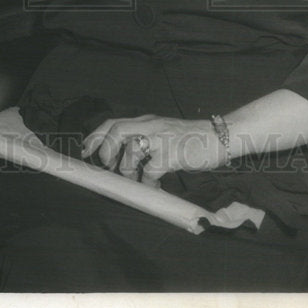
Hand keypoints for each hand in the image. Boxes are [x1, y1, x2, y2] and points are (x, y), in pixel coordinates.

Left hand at [81, 114, 220, 184]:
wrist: (221, 137)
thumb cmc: (193, 139)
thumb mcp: (165, 133)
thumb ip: (147, 140)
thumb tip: (126, 162)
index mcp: (147, 121)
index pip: (113, 122)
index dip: (96, 137)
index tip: (86, 151)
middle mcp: (152, 126)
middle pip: (116, 131)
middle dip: (106, 150)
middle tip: (110, 166)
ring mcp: (161, 139)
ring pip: (130, 151)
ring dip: (128, 169)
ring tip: (138, 179)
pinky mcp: (171, 154)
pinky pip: (149, 172)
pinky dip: (148, 183)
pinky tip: (156, 186)